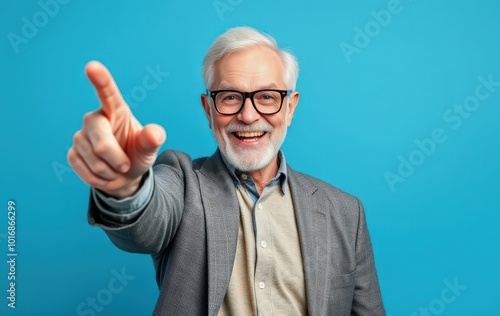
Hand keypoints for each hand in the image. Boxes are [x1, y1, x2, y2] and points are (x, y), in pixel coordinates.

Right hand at [67, 61, 165, 197]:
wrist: (124, 175)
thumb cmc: (137, 154)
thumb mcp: (149, 148)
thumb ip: (153, 139)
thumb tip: (155, 133)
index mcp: (116, 110)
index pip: (107, 92)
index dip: (100, 79)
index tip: (92, 66)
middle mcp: (95, 119)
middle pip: (101, 142)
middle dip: (116, 159)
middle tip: (126, 165)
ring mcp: (81, 136)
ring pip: (94, 160)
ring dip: (109, 171)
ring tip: (115, 168)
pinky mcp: (73, 152)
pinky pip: (85, 170)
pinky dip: (99, 178)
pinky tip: (104, 173)